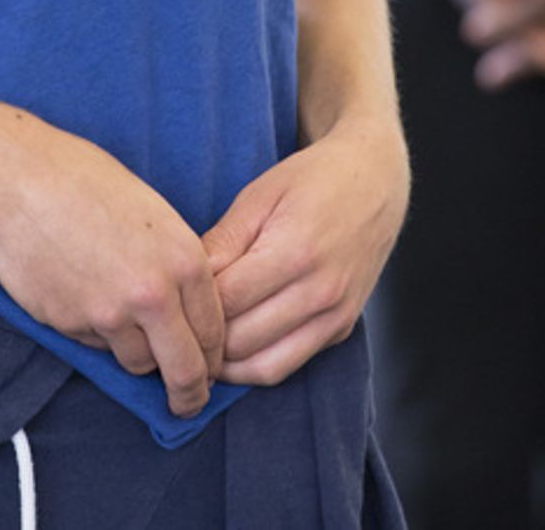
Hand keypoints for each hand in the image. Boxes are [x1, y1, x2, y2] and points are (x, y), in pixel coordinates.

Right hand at [0, 120, 224, 418]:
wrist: (26, 183)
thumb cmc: (91, 184)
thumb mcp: (155, 214)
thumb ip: (176, 265)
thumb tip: (187, 311)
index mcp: (184, 261)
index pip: (213, 333)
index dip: (213, 359)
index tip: (210, 372)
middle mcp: (153, 295)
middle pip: (183, 370)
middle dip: (189, 394)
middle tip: (188, 404)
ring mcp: (110, 315)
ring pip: (137, 363)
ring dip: (137, 355)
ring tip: (123, 322)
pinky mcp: (71, 326)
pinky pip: (95, 345)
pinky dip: (96, 333)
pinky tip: (83, 295)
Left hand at [200, 118, 409, 387]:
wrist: (374, 179)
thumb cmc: (312, 179)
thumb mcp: (259, 195)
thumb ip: (222, 243)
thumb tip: (184, 284)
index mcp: (295, 251)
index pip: (225, 301)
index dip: (190, 305)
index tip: (170, 301)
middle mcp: (320, 291)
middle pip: (241, 340)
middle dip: (203, 339)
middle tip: (176, 328)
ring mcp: (336, 315)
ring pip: (265, 366)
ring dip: (226, 365)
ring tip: (199, 347)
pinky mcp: (342, 328)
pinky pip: (290, 364)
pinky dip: (256, 365)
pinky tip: (233, 349)